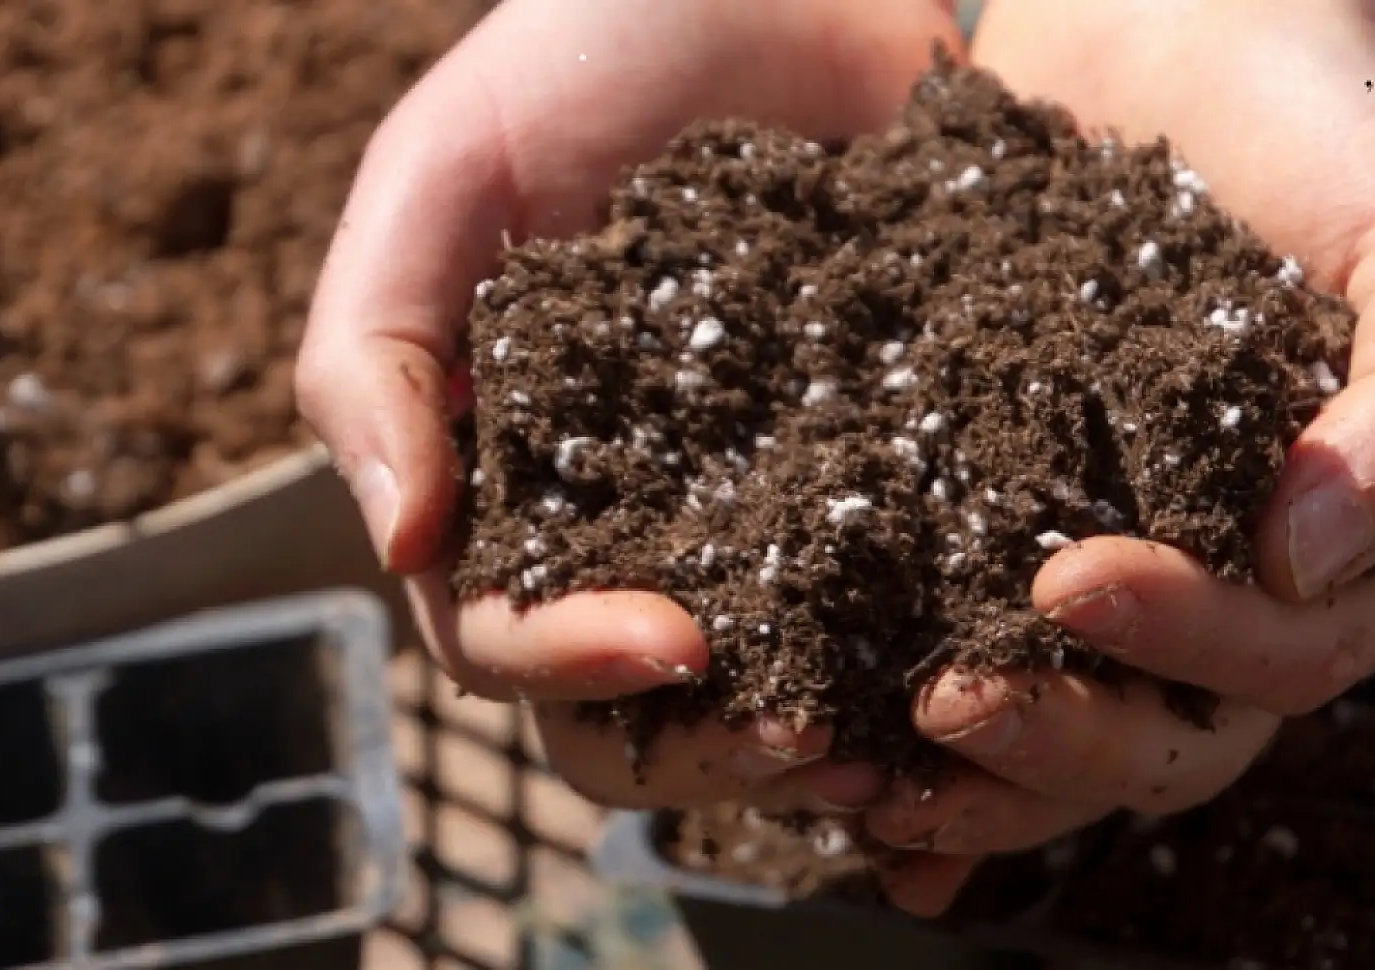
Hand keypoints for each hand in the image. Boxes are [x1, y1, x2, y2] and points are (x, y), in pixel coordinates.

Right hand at [295, 0, 966, 907]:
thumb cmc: (577, 53)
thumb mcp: (442, 175)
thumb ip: (376, 355)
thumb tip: (402, 548)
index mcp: (504, 476)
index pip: (501, 634)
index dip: (571, 664)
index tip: (678, 640)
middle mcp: (624, 517)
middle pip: (635, 708)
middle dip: (712, 742)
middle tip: (812, 741)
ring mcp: (756, 500)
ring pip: (772, 683)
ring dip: (830, 735)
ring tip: (912, 736)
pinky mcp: (885, 462)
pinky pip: (903, 592)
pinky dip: (936, 647)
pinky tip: (998, 657)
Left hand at [872, 0, 1374, 908]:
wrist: (1183, 30)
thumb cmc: (1324, 121)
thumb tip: (1307, 556)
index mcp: (1337, 548)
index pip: (1274, 658)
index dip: (1179, 641)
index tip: (1069, 579)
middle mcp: (1220, 583)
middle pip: (1154, 730)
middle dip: (1051, 731)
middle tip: (938, 701)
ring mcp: (1104, 557)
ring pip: (1049, 712)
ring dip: (959, 767)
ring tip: (850, 773)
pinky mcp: (990, 521)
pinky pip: (952, 638)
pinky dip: (895, 715)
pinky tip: (826, 767)